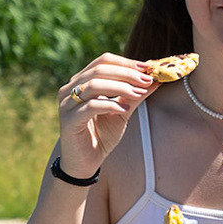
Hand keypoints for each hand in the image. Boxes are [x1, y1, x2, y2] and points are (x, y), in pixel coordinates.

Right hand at [57, 54, 156, 177]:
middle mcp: (70, 89)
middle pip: (100, 69)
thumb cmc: (100, 135)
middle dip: (127, 73)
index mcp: (81, 81)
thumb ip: (135, 95)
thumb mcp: (122, 111)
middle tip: (146, 80)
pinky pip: (91, 107)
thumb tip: (156, 80)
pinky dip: (111, 105)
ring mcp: (67, 104)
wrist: (84, 162)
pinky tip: (125, 109)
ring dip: (121, 87)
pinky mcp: (69, 120)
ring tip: (139, 93)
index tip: (148, 68)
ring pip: (94, 85)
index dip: (126, 62)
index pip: (103, 61)